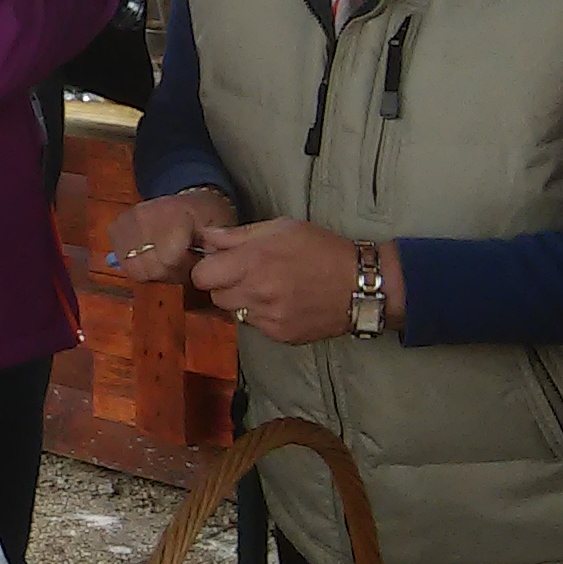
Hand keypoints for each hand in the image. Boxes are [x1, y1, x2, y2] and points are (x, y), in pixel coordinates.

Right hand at [106, 188, 233, 282]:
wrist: (191, 201)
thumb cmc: (208, 219)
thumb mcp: (221, 233)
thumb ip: (213, 254)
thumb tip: (198, 273)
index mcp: (175, 214)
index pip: (167, 259)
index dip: (183, 269)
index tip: (194, 261)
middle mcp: (144, 214)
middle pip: (146, 266)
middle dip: (166, 272)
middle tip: (181, 263)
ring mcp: (126, 220)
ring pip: (131, 267)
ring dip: (150, 270)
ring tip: (166, 260)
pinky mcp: (115, 227)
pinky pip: (121, 261)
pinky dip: (136, 264)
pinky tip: (151, 256)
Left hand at [195, 218, 379, 344]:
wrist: (361, 284)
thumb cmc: (322, 250)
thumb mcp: (281, 228)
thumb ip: (237, 235)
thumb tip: (206, 236)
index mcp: (253, 262)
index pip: (201, 276)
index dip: (207, 268)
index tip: (219, 263)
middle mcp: (257, 293)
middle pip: (215, 296)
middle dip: (223, 285)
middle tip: (246, 274)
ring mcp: (269, 318)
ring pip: (235, 312)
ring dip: (243, 301)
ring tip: (269, 287)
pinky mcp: (281, 335)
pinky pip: (256, 326)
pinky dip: (263, 315)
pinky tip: (283, 302)